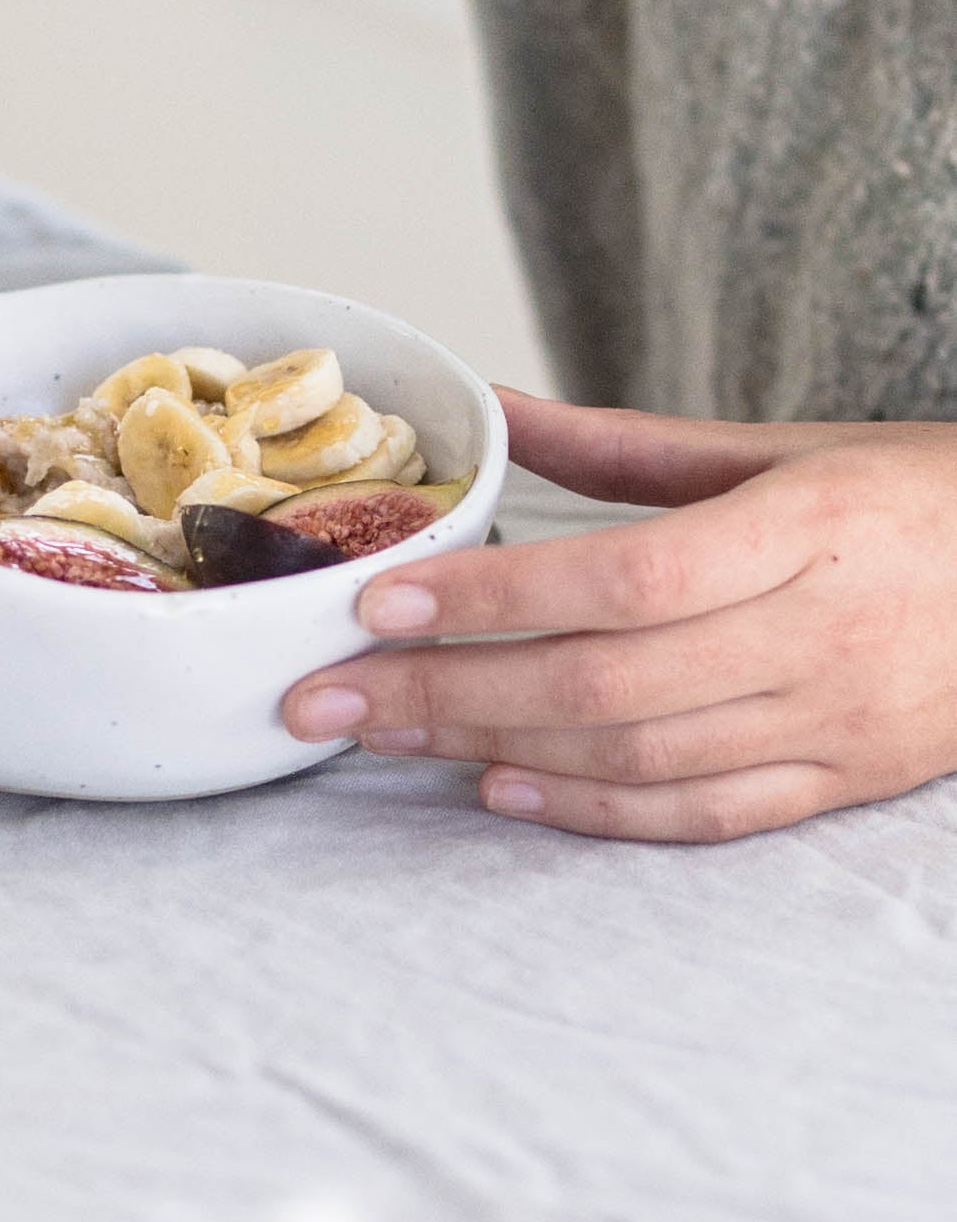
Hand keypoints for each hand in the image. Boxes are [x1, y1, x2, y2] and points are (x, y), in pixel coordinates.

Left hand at [281, 389, 956, 840]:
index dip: (492, 597)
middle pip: (602, 685)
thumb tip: (492, 405)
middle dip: (444, 692)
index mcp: (803, 531)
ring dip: (493, 750)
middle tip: (323, 694)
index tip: (376, 599)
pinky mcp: (843, 784)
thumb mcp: (780, 450)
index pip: (621, 578)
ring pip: (637, 760)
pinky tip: (500, 789)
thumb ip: (626, 445)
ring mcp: (834, 724)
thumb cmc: (915, 499)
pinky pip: (701, 816)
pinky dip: (592, 813)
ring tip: (382, 734)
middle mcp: (816, 636)